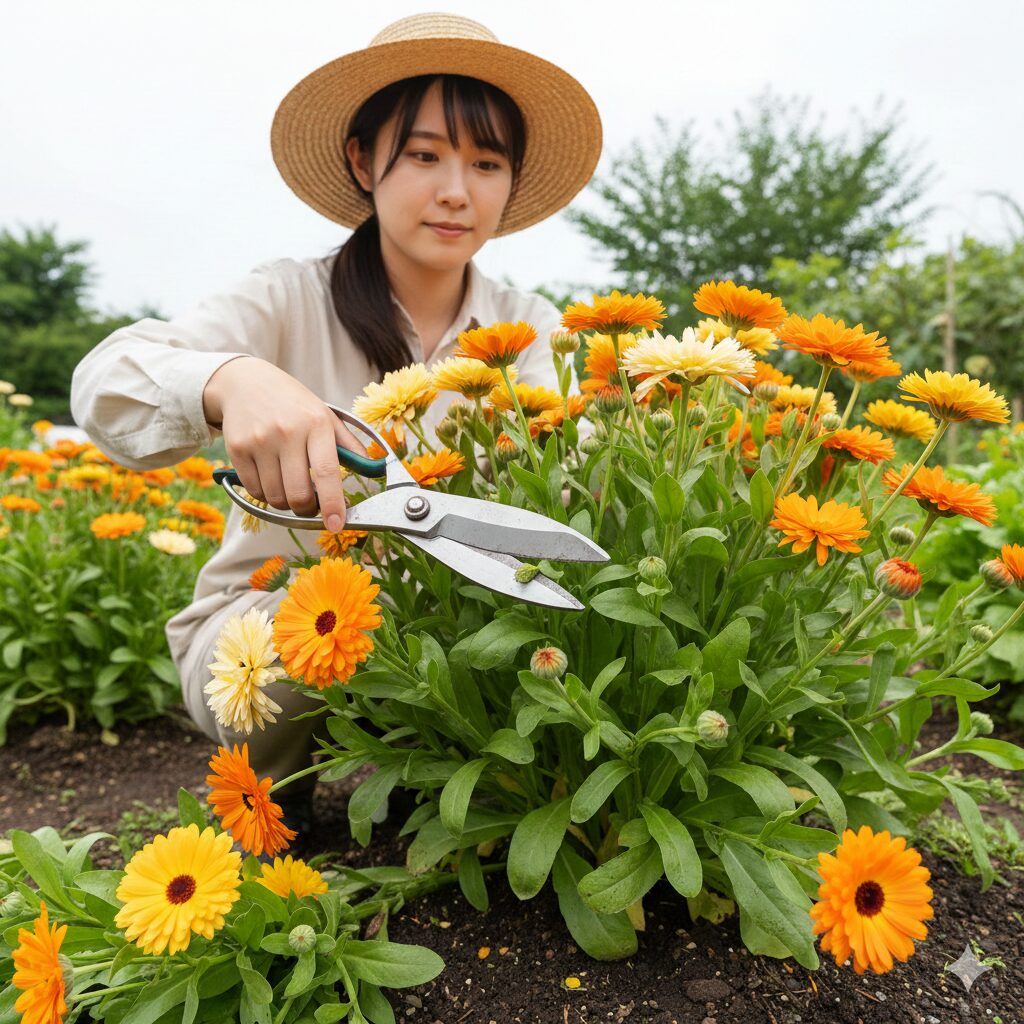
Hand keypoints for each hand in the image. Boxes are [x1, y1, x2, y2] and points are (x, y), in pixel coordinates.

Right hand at [203, 357, 366, 530]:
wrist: (245, 383)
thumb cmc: (293, 404)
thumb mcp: (325, 416)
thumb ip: (349, 445)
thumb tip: (373, 469)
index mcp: (316, 424)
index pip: (326, 472)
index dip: (332, 504)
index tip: (336, 524)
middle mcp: (287, 432)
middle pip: (298, 494)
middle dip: (307, 509)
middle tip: (311, 504)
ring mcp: (259, 441)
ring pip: (275, 498)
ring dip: (285, 503)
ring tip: (289, 485)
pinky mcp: (236, 449)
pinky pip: (254, 491)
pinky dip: (265, 494)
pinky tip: (270, 477)